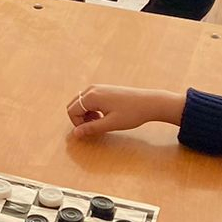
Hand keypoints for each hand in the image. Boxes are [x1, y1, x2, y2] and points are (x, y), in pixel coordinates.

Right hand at [66, 85, 186, 137]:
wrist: (149, 103)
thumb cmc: (131, 114)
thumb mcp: (110, 124)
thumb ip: (91, 128)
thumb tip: (75, 133)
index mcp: (91, 96)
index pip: (72, 111)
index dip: (77, 124)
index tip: (90, 131)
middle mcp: (92, 89)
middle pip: (74, 105)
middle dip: (80, 118)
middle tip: (94, 126)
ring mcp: (98, 87)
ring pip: (81, 102)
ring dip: (86, 114)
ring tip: (100, 122)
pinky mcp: (105, 89)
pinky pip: (90, 99)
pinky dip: (92, 109)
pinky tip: (104, 115)